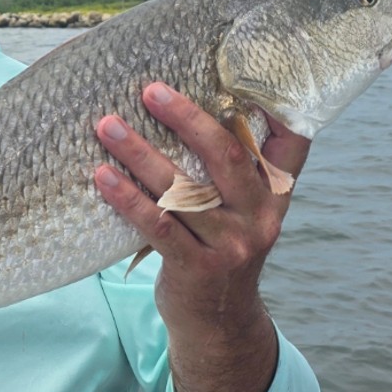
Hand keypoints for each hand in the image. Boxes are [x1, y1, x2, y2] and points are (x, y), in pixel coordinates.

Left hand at [93, 83, 310, 391]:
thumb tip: (187, 99)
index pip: (290, 142)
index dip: (278, 104)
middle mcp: (260, 216)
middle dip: (187, 118)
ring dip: (140, 153)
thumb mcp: (239, 210)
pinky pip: (157, 227)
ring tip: (105, 124)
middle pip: (226, 155)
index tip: (249, 65)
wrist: (217, 325)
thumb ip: (231, 167)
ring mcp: (231, 245)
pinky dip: (127, 198)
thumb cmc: (219, 247)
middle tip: (149, 88)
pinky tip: (100, 176)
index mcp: (275, 194)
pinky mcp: (197, 270)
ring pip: (182, 189)